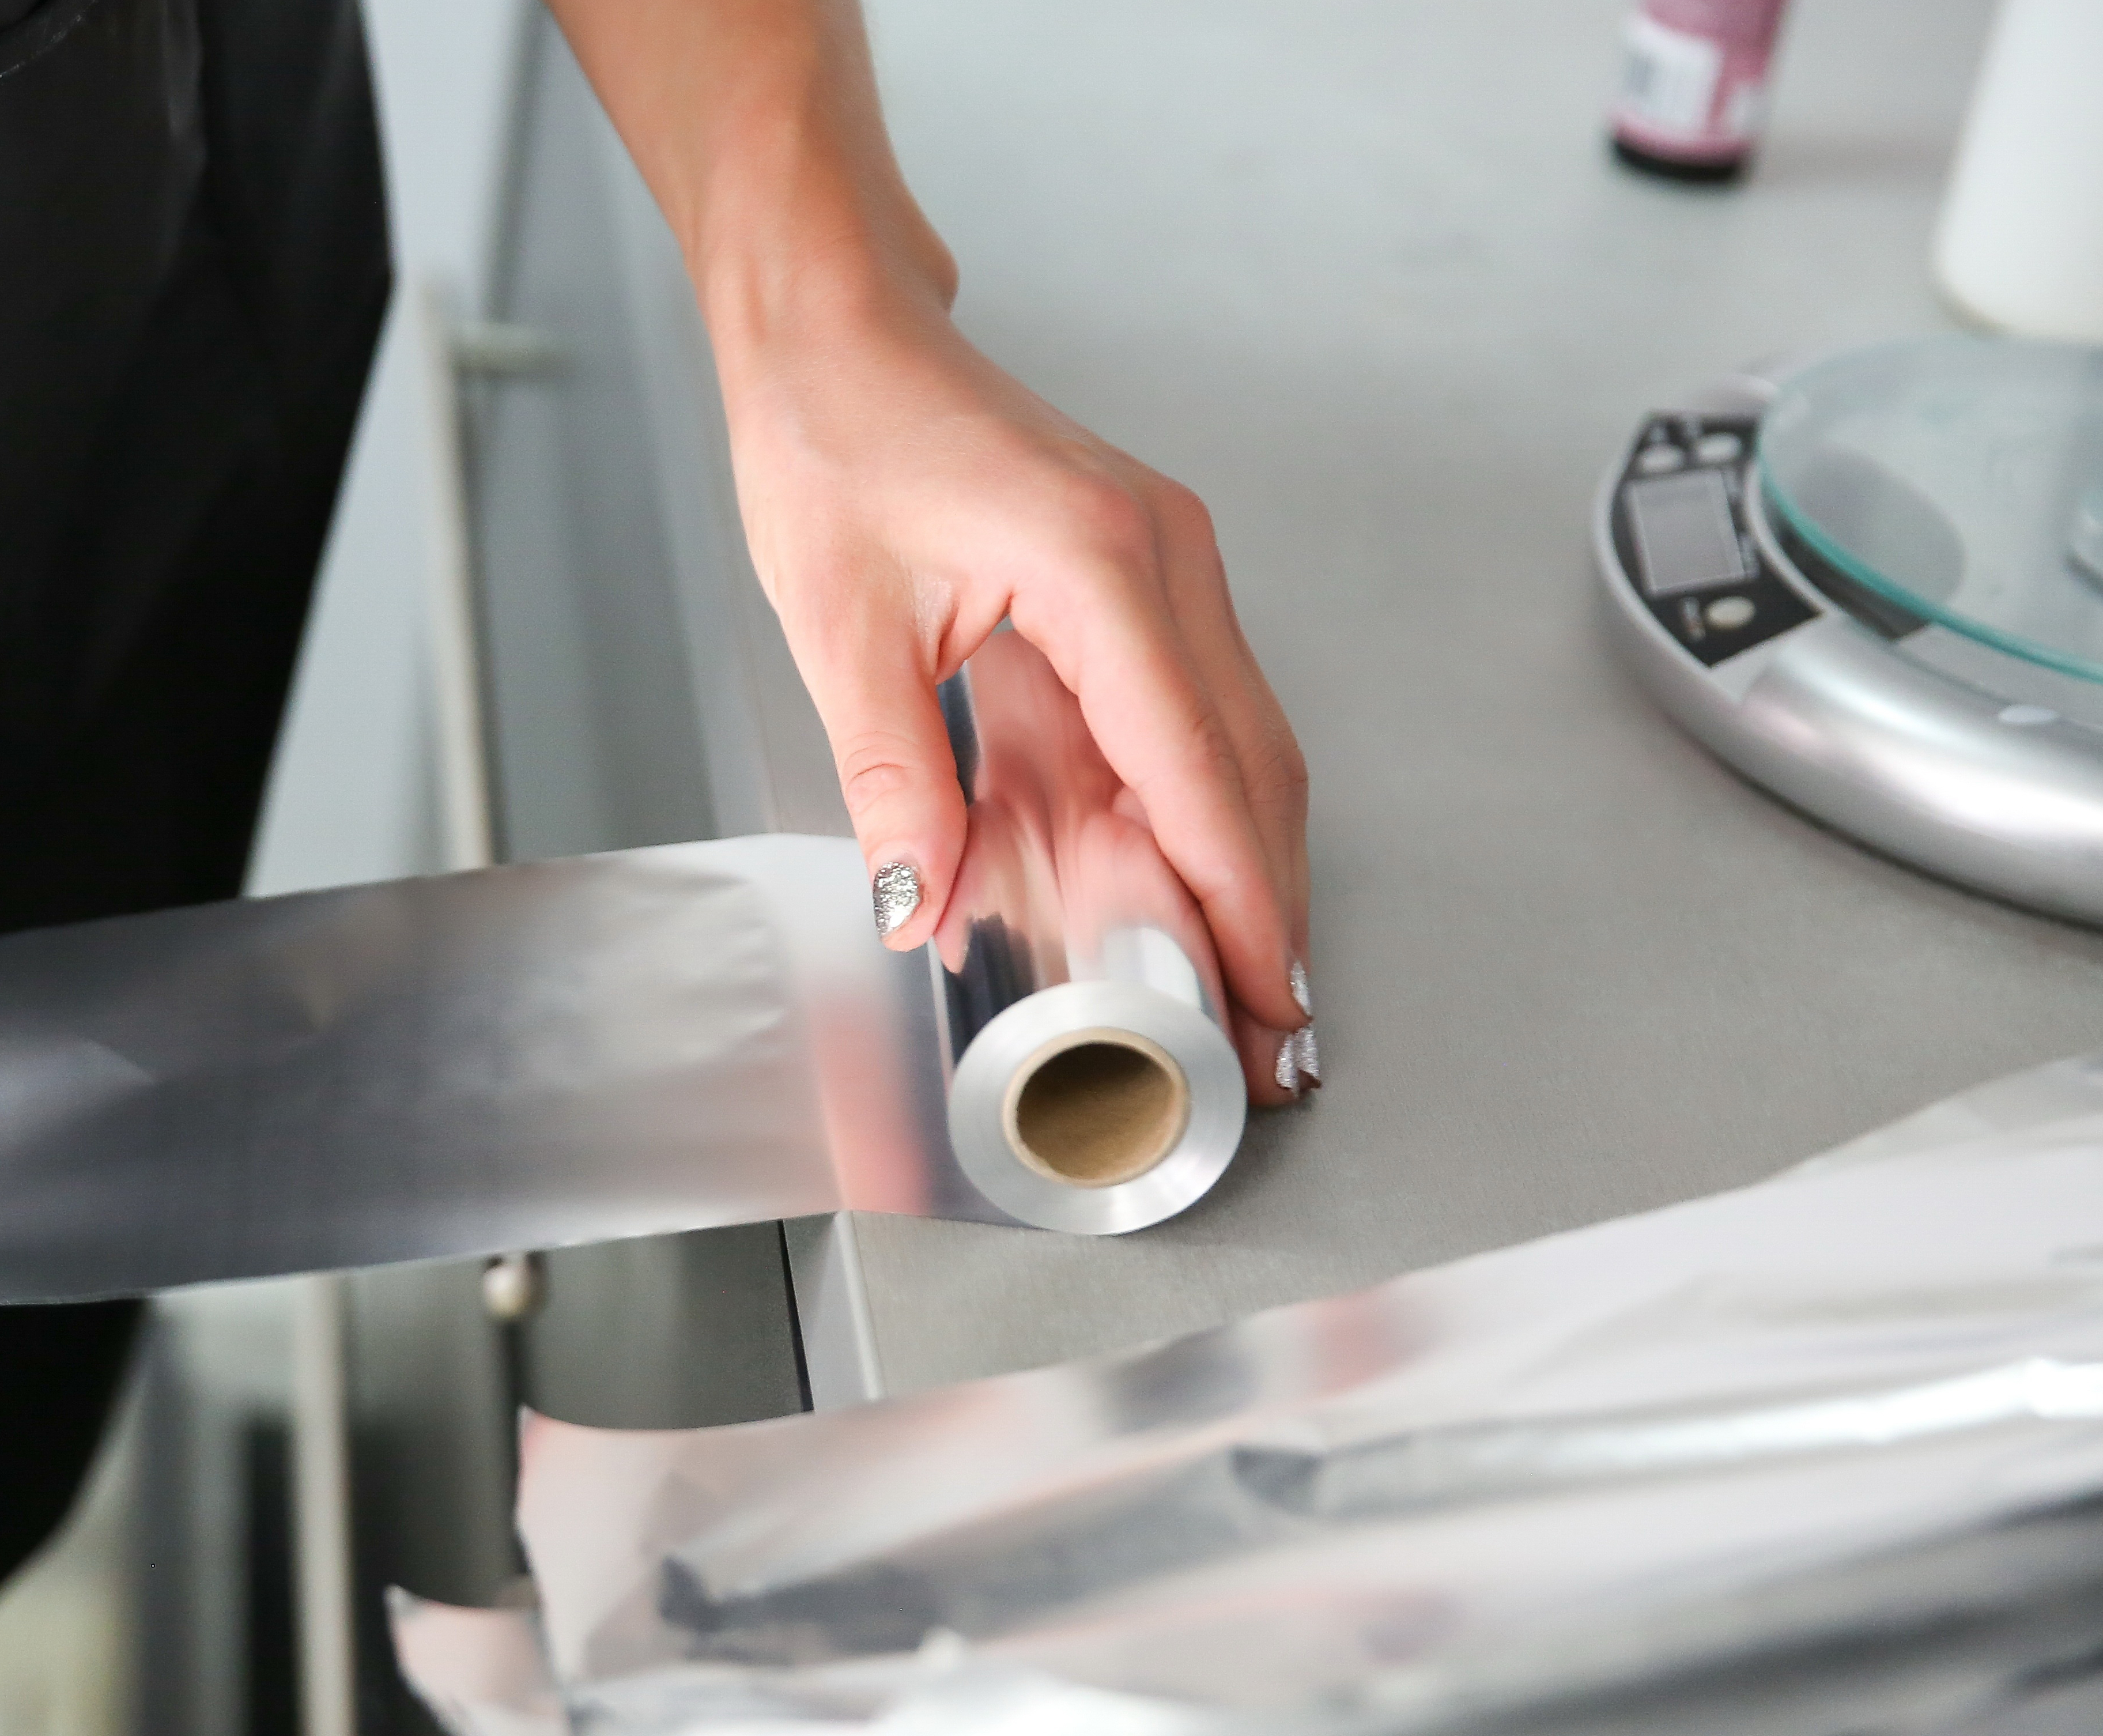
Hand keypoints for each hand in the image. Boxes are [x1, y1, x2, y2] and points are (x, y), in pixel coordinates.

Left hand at [540, 0, 1313, 1102]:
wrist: (835, 332)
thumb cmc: (832, 436)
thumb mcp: (839, 625)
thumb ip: (895, 778)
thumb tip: (922, 906)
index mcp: (1101, 566)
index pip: (1198, 765)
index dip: (1237, 895)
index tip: (1263, 994)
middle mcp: (1163, 558)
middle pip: (1250, 765)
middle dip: (1264, 906)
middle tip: (1270, 1035)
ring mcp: (1165, 563)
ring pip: (1234, 744)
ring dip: (1237, 863)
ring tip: (1234, 984)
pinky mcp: (1141, 577)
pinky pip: (1186, 711)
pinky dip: (1186, 804)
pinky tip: (1167, 882)